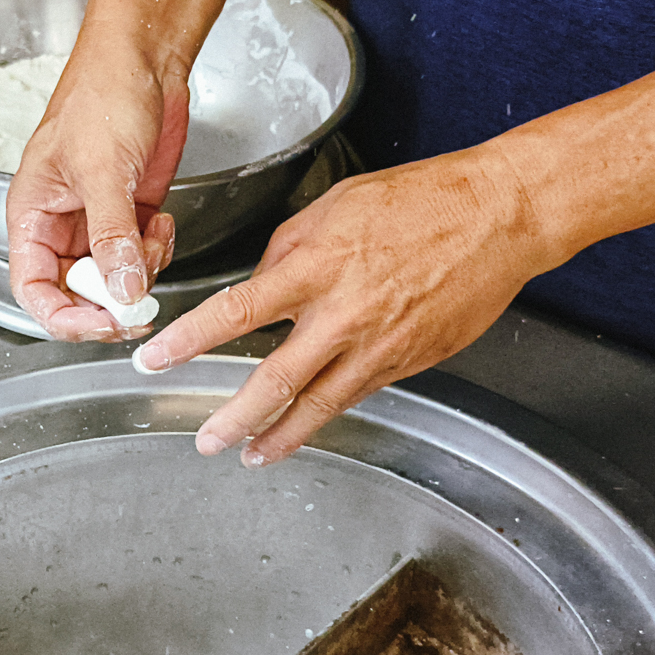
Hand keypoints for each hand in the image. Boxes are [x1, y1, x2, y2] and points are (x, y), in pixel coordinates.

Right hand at [7, 37, 189, 340]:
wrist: (145, 60)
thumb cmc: (102, 95)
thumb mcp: (102, 170)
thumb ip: (111, 237)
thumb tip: (121, 291)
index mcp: (32, 215)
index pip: (33, 289)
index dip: (65, 317)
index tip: (102, 324)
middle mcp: (61, 224)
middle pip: (77, 293)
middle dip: (111, 300)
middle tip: (141, 301)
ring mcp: (98, 221)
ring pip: (115, 278)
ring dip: (142, 271)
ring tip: (153, 237)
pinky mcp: (131, 213)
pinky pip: (142, 255)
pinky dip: (157, 249)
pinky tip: (162, 220)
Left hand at [134, 143, 551, 464]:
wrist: (499, 216)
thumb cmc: (421, 199)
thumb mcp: (334, 205)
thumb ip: (287, 249)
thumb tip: (258, 282)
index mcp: (316, 265)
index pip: (236, 310)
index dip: (189, 340)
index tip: (156, 358)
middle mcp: (343, 312)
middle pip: (274, 378)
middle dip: (232, 416)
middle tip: (205, 438)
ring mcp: (378, 344)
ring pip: (317, 405)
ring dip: (277, 437)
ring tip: (249, 455)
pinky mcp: (408, 362)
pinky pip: (355, 395)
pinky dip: (324, 417)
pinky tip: (304, 428)